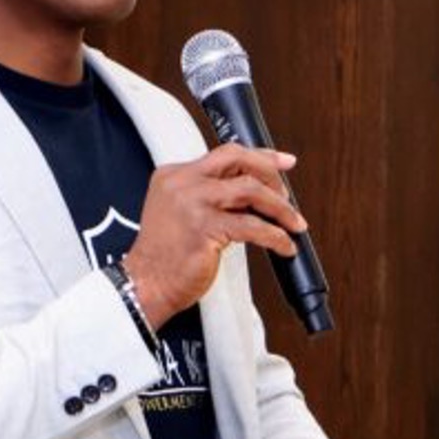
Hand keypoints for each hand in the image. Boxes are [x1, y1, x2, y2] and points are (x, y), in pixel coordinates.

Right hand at [121, 145, 304, 326]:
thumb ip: (210, 195)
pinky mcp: (205, 228)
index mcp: (175, 175)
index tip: (282, 161)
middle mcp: (182, 183)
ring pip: (251, 190)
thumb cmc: (164, 256)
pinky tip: (283, 245)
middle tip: (287, 193)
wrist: (145, 284)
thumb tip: (253, 192)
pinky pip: (253, 227)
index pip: (225, 154)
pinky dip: (275, 236)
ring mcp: (193, 203)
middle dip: (271, 173)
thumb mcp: (180, 212)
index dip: (260, 156)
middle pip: (238, 159)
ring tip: (293, 223)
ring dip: (280, 208)